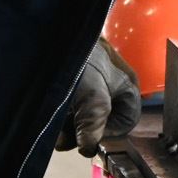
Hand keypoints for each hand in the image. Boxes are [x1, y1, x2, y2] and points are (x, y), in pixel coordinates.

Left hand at [59, 38, 139, 156]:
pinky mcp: (74, 79)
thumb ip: (94, 125)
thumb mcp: (92, 95)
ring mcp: (93, 82)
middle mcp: (112, 86)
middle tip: (64, 136)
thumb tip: (88, 148)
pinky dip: (61, 113)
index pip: (126, 123)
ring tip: (54, 127)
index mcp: (126, 86)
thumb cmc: (81, 56)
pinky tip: (50, 113)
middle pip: (102, 120)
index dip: (108, 134)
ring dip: (68, 125)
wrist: (55, 29)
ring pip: (84, 114)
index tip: (88, 137)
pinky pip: (72, 104)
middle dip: (82, 132)